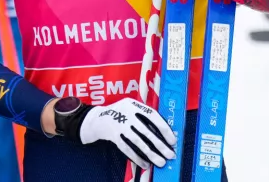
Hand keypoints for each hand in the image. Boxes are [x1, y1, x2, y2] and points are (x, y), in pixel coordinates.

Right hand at [60, 97, 176, 169]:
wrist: (96, 119)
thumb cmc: (119, 114)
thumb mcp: (130, 108)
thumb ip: (144, 117)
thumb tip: (166, 134)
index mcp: (132, 104)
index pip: (152, 115)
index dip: (164, 128)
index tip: (172, 140)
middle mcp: (125, 113)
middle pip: (146, 131)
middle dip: (160, 145)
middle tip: (170, 155)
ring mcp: (118, 124)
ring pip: (137, 141)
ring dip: (151, 153)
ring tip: (161, 162)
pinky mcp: (112, 135)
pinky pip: (126, 148)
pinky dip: (136, 157)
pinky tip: (145, 164)